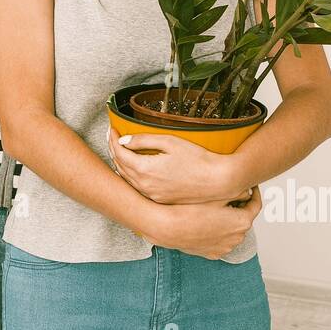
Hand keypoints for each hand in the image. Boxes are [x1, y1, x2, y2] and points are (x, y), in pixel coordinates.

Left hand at [107, 126, 251, 204]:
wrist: (218, 181)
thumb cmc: (198, 159)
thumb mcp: (170, 142)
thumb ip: (144, 140)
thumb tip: (124, 140)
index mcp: (145, 169)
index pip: (119, 152)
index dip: (113, 139)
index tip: (112, 129)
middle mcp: (145, 185)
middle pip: (119, 166)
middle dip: (113, 150)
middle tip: (113, 137)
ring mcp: (152, 195)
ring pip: (126, 178)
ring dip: (120, 163)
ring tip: (120, 150)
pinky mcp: (159, 200)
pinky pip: (137, 187)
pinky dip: (130, 175)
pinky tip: (134, 167)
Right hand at [140, 200, 255, 260]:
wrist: (167, 227)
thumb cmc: (189, 210)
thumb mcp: (216, 194)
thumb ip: (237, 191)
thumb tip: (247, 191)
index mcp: (241, 222)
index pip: (255, 205)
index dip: (254, 193)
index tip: (249, 186)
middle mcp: (237, 238)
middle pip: (243, 218)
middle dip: (239, 206)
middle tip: (230, 194)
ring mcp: (225, 247)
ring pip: (232, 230)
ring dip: (229, 220)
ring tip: (216, 208)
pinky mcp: (213, 253)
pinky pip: (221, 240)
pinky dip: (219, 232)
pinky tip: (207, 222)